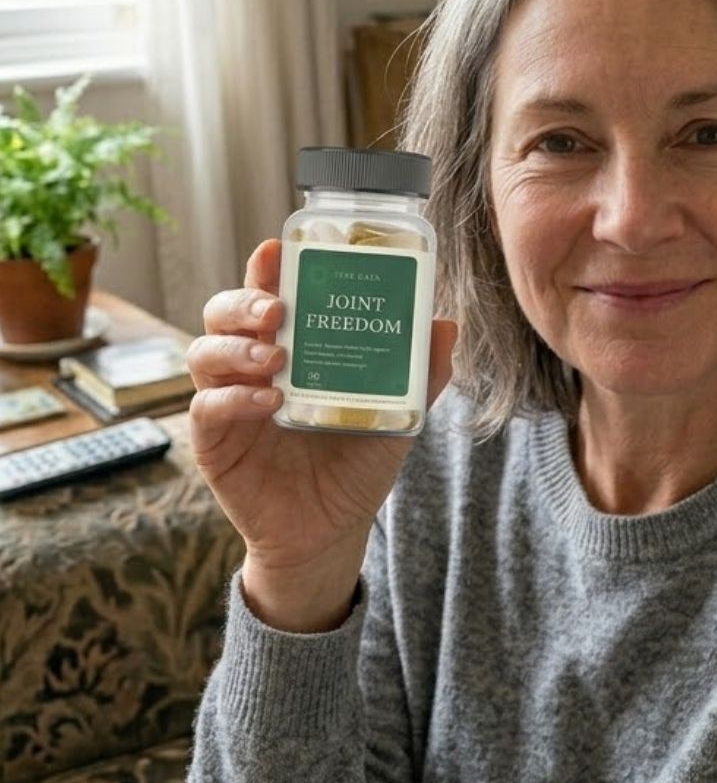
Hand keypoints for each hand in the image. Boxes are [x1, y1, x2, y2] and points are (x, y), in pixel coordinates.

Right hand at [187, 238, 455, 630]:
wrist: (330, 533)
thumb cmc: (354, 465)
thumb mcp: (395, 417)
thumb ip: (420, 374)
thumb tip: (446, 323)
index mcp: (289, 348)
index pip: (267, 294)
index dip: (266, 268)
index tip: (279, 249)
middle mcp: (250, 366)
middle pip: (223, 312)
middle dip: (244, 301)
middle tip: (277, 309)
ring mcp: (227, 401)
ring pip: (204, 351)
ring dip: (236, 346)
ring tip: (274, 354)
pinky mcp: (213, 442)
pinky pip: (206, 408)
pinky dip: (234, 399)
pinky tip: (269, 402)